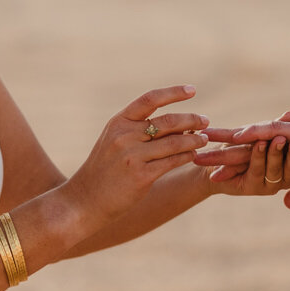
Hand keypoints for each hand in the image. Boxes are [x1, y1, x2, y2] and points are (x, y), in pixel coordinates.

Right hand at [61, 85, 208, 225]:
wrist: (84, 200)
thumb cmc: (103, 170)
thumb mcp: (113, 141)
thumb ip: (137, 128)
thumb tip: (176, 120)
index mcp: (118, 122)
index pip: (150, 99)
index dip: (173, 92)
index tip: (192, 90)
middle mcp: (125, 135)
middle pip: (167, 121)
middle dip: (191, 119)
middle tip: (205, 120)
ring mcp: (132, 156)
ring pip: (174, 142)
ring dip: (194, 139)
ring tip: (205, 138)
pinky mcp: (141, 176)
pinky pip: (172, 162)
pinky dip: (187, 156)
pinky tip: (194, 155)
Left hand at [199, 118, 289, 208]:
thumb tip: (286, 203)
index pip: (260, 152)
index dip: (236, 159)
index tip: (212, 166)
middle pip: (251, 141)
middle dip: (221, 147)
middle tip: (192, 150)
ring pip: (257, 134)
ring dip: (229, 140)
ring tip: (202, 144)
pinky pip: (279, 130)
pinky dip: (258, 132)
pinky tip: (238, 135)